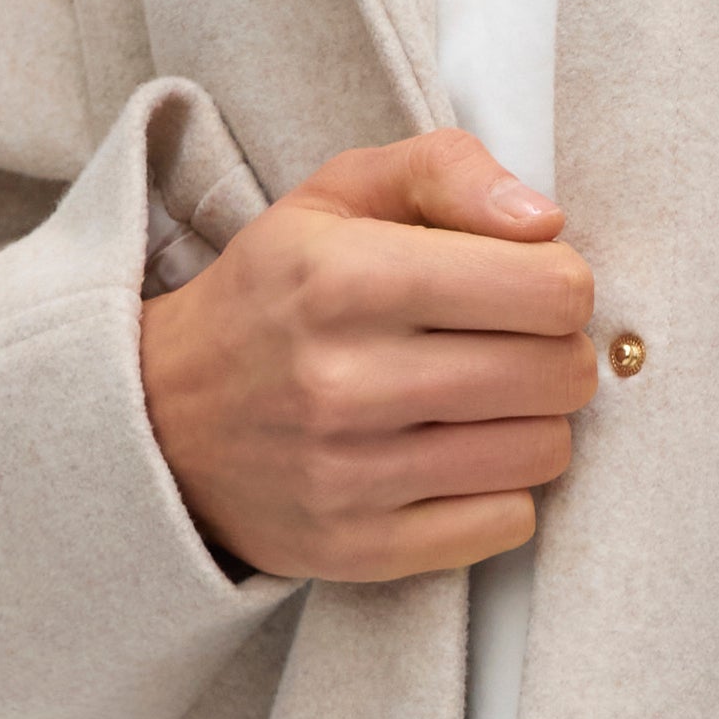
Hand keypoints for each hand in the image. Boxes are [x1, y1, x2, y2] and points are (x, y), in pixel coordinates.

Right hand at [137, 128, 596, 584]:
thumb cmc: (274, 294)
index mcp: (345, 277)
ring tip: (485, 400)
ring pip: (544, 452)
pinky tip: (457, 457)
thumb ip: (446, 171)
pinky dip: (501, 491)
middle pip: (560, 375)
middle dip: (558, 351)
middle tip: (515, 345)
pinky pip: (507, 525)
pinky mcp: (357, 548)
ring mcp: (349, 475)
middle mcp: (344, 381)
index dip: (560, 282)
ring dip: (535, 422)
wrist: (159, 417)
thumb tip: (545, 222)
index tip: (527, 285)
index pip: (550, 290)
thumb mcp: (337, 195)